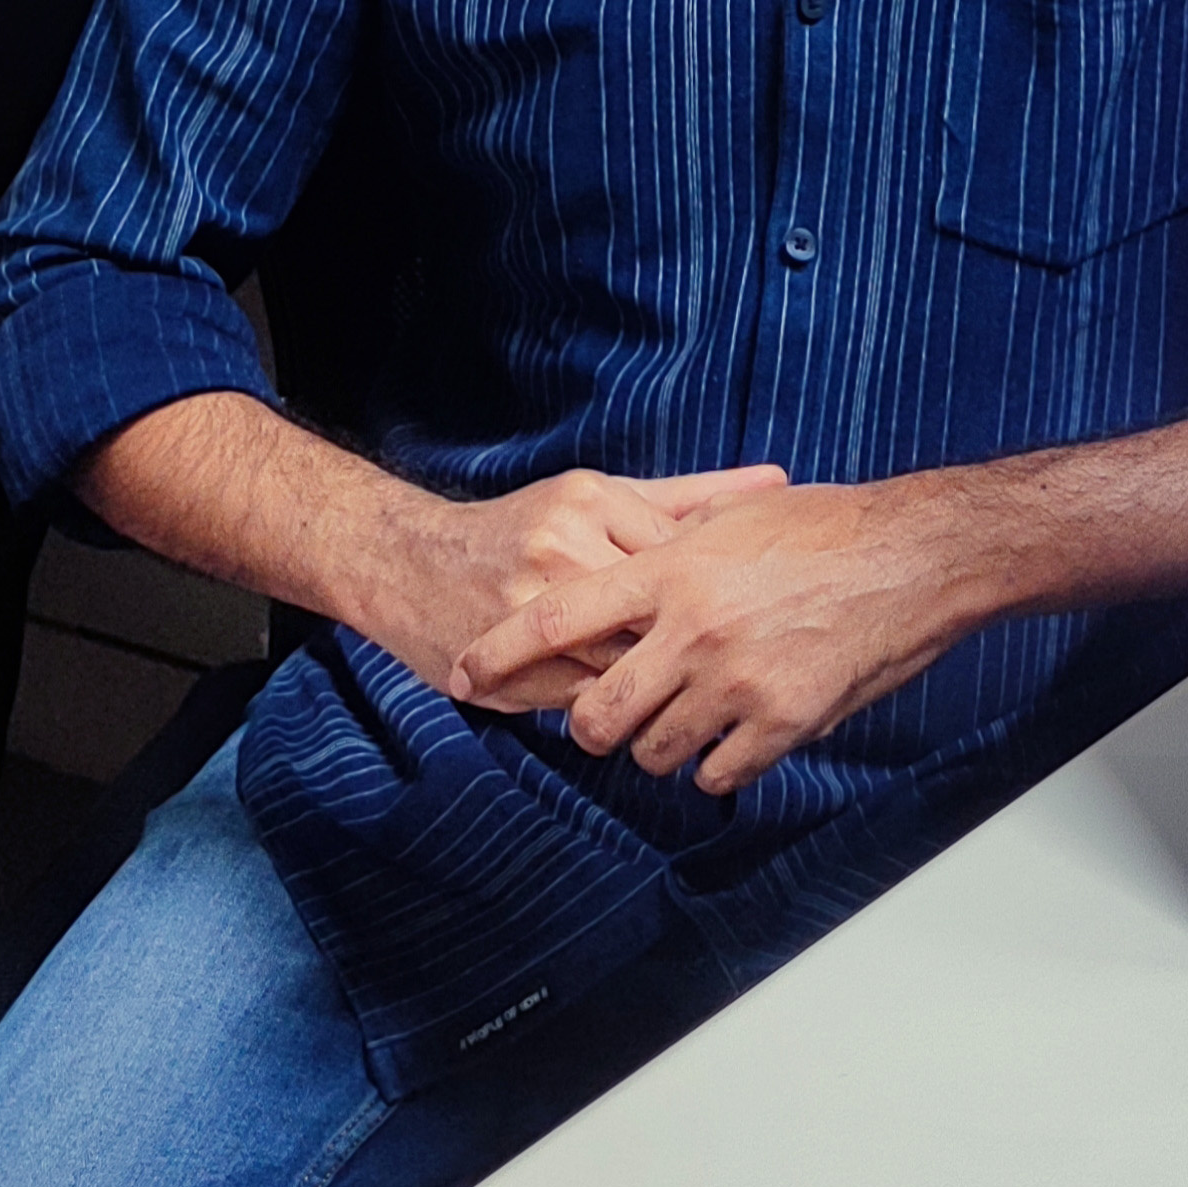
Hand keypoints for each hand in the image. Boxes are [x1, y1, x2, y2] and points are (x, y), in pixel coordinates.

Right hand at [360, 460, 788, 695]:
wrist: (410, 564)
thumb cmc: (523, 527)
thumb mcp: (601, 497)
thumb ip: (691, 497)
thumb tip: (778, 479)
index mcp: (591, 502)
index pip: (683, 558)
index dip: (714, 597)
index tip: (736, 614)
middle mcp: (563, 550)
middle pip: (657, 618)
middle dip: (690, 648)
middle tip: (724, 661)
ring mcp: (533, 611)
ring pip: (623, 669)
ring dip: (654, 687)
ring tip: (682, 692)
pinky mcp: (510, 668)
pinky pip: (582, 701)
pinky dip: (608, 706)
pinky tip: (627, 706)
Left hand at [450, 478, 994, 794]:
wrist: (911, 557)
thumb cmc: (826, 527)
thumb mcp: (733, 517)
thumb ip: (674, 548)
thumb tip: (634, 569)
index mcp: (671, 569)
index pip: (558, 617)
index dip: (499, 650)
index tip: (463, 672)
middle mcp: (692, 630)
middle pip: (596, 712)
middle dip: (585, 726)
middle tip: (596, 719)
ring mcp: (736, 682)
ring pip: (653, 752)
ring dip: (655, 745)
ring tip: (679, 719)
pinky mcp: (783, 724)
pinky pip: (716, 773)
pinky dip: (713, 764)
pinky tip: (729, 737)